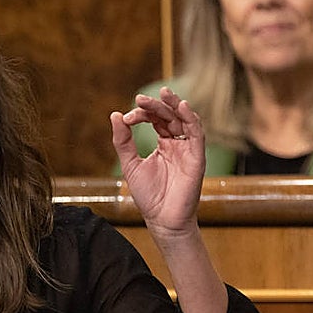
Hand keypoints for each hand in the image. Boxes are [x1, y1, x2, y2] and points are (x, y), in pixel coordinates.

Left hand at [110, 86, 205, 238]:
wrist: (161, 219)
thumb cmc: (148, 195)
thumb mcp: (130, 164)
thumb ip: (123, 141)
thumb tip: (114, 114)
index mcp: (164, 144)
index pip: (155, 120)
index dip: (141, 114)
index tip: (126, 118)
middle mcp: (178, 143)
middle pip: (170, 116)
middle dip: (156, 105)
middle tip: (140, 98)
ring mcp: (188, 149)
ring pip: (185, 120)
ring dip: (175, 106)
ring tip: (163, 94)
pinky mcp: (197, 158)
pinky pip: (197, 134)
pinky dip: (191, 120)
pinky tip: (182, 107)